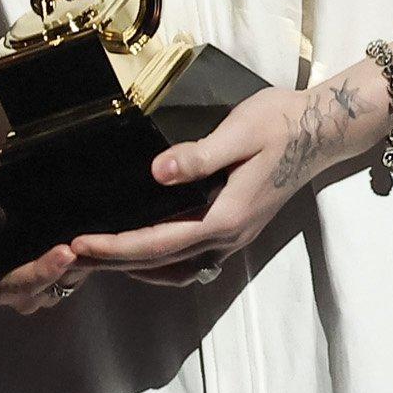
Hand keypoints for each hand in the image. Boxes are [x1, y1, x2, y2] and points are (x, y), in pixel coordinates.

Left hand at [64, 73, 380, 282]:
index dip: (116, 247)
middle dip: (114, 262)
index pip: (160, 243)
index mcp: (225, 216)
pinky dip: (161, 263)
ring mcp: (235, 237)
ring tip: (98, 258)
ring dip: (136, 268)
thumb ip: (200, 155)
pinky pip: (191, 260)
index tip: (79, 244)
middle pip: (161, 263)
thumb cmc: (280, 123)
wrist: (321, 130)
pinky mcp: (236, 229)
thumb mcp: (241, 131)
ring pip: (177, 270)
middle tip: (71, 255)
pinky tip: (143, 252)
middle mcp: (229, 236)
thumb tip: (158, 172)